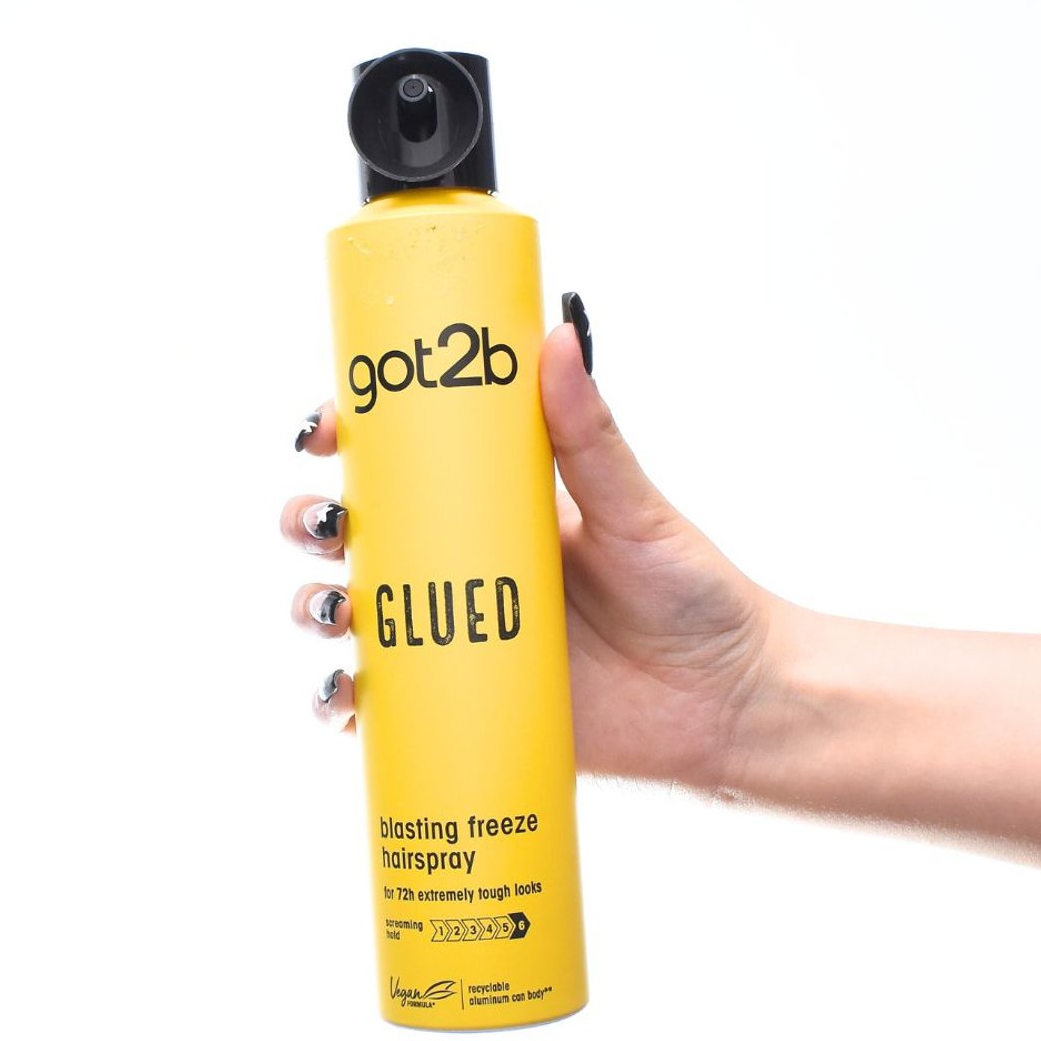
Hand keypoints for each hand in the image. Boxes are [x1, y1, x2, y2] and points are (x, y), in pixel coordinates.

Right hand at [282, 320, 775, 791]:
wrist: (729, 704)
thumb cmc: (692, 595)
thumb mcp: (637, 511)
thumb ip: (592, 435)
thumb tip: (558, 336)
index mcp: (493, 506)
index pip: (399, 459)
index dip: (344, 438)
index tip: (325, 431)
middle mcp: (462, 566)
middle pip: (354, 533)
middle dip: (311, 521)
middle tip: (328, 526)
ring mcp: (456, 636)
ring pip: (351, 613)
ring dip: (313, 607)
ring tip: (334, 612)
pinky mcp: (462, 704)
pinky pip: (382, 704)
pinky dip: (342, 701)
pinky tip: (342, 696)